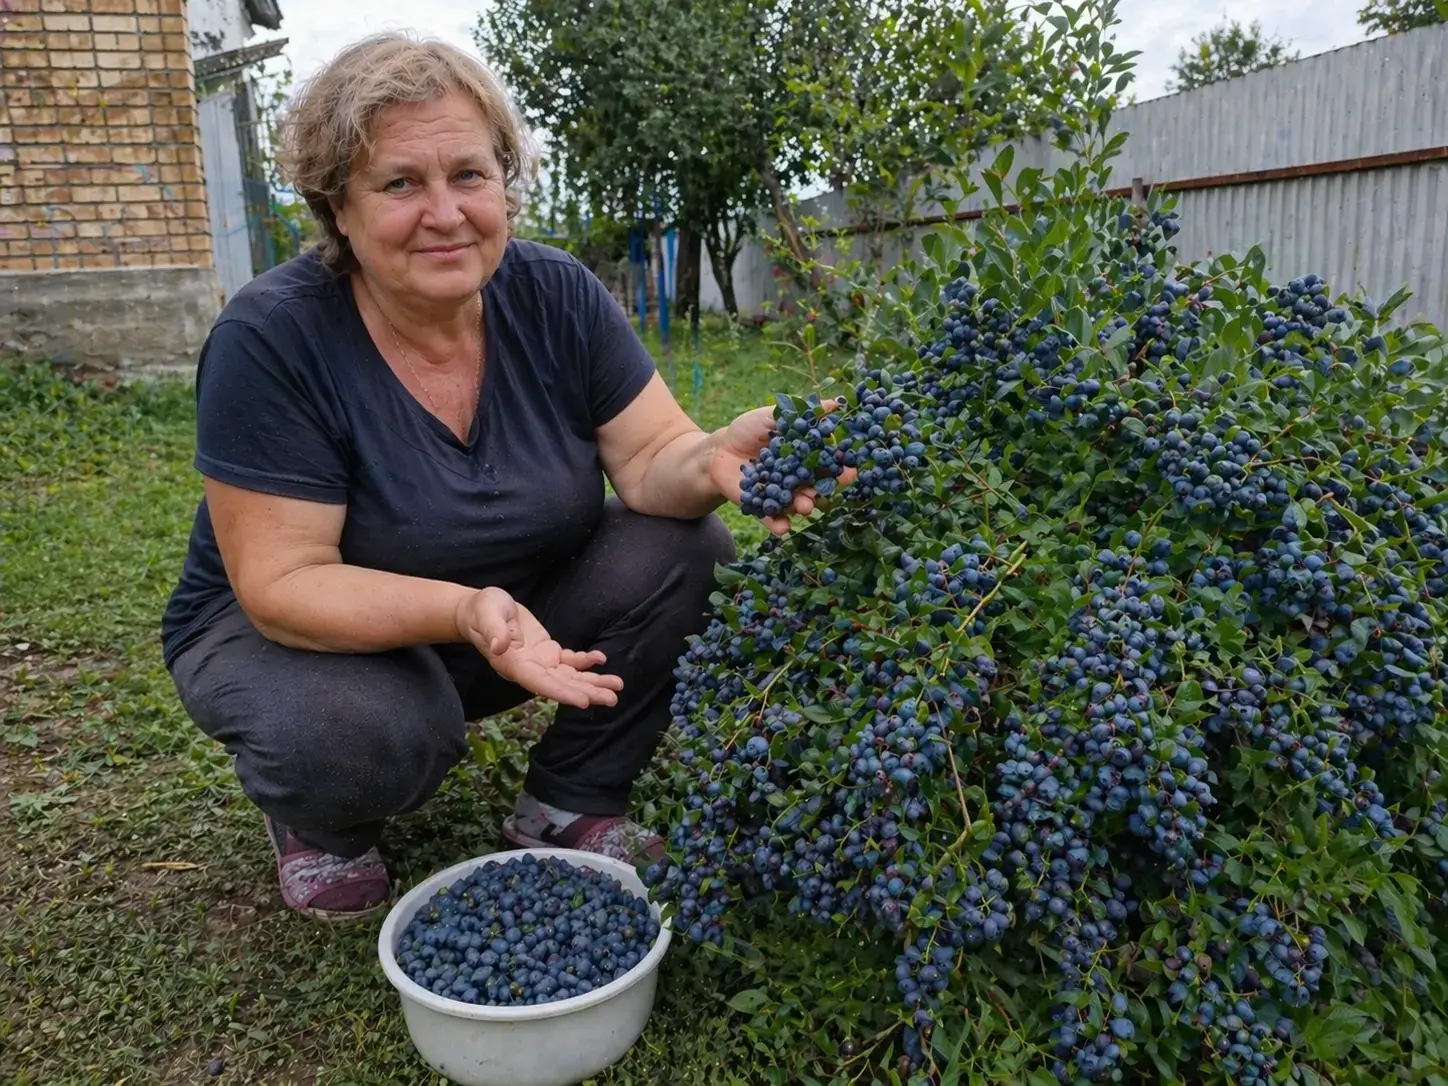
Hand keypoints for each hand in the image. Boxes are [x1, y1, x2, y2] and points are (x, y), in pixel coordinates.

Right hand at [455, 587, 622, 709]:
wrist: (480, 611)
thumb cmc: (482, 610)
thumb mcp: (486, 613)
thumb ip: (493, 630)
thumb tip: (499, 646)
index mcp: (513, 664)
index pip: (539, 683)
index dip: (562, 693)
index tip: (584, 702)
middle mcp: (528, 669)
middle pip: (560, 685)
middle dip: (587, 692)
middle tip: (613, 699)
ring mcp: (539, 663)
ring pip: (568, 677)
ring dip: (593, 683)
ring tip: (616, 687)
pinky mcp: (546, 653)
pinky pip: (568, 662)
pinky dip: (585, 662)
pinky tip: (600, 659)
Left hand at [709, 399, 855, 535]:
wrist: (719, 449)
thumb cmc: (749, 430)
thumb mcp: (774, 415)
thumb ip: (802, 412)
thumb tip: (836, 403)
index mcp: (806, 458)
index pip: (830, 465)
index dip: (842, 468)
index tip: (850, 470)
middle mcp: (798, 479)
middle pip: (818, 488)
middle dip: (825, 491)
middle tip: (828, 491)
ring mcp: (782, 495)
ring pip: (799, 505)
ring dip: (805, 507)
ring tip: (806, 506)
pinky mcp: (763, 507)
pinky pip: (774, 520)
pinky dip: (779, 525)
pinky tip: (783, 527)